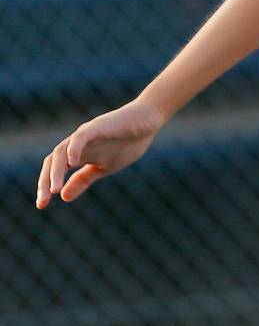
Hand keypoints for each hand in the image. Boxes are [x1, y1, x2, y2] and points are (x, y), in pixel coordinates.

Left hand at [36, 97, 165, 208]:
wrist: (148, 119)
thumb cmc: (129, 142)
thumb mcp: (105, 167)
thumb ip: (84, 179)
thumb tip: (63, 197)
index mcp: (79, 154)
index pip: (55, 170)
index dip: (45, 186)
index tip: (42, 205)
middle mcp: (78, 144)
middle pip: (52, 161)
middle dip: (45, 182)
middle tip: (43, 202)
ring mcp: (86, 134)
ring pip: (61, 151)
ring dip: (56, 171)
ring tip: (55, 189)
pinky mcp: (97, 126)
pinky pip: (80, 137)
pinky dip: (74, 149)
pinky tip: (72, 162)